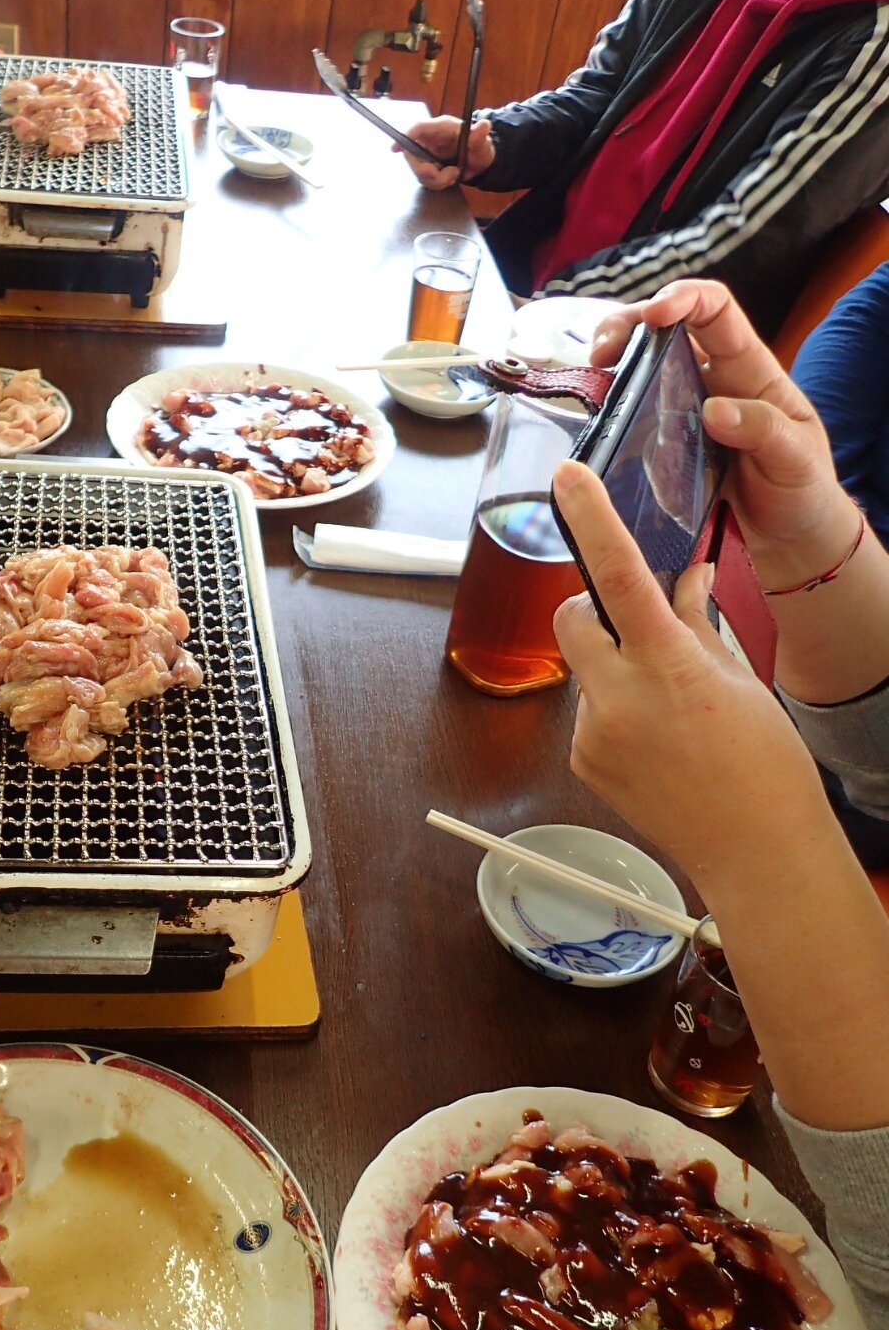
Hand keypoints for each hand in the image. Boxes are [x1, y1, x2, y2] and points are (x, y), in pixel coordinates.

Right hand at [398, 115, 493, 188]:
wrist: (479, 162)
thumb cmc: (479, 147)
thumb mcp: (482, 142)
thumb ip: (480, 136)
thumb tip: (485, 125)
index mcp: (440, 128)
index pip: (418, 129)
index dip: (405, 137)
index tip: (394, 149)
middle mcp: (430, 141)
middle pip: (413, 155)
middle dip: (425, 170)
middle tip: (442, 175)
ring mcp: (427, 155)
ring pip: (419, 171)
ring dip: (436, 179)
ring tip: (453, 175)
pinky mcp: (428, 167)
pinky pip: (425, 179)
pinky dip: (437, 183)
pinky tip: (450, 178)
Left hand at [550, 459, 826, 885]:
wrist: (754, 850)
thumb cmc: (763, 765)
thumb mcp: (737, 678)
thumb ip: (695, 622)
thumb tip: (682, 576)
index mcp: (667, 665)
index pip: (617, 577)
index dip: (591, 522)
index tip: (566, 479)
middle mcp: (618, 698)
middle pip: (572, 619)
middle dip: (593, 610)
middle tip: (638, 627)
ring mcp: (593, 734)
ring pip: (584, 669)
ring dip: (613, 668)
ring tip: (668, 710)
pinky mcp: (581, 763)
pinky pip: (586, 712)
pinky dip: (612, 711)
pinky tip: (656, 742)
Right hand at [589, 279, 860, 592]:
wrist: (786, 540)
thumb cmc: (802, 488)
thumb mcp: (797, 456)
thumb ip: (764, 429)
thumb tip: (712, 410)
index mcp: (747, 369)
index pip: (715, 310)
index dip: (684, 298)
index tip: (655, 315)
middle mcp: (709, 383)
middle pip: (662, 330)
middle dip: (625, 326)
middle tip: (602, 353)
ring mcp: (680, 415)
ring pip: (637, 373)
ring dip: (610, 370)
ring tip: (594, 386)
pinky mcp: (659, 450)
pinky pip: (628, 426)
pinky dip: (609, 420)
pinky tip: (601, 431)